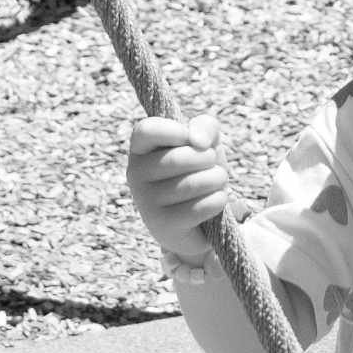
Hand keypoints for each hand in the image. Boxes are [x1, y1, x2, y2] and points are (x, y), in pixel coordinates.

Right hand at [127, 114, 230, 261]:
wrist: (200, 214)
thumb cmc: (199, 168)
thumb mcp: (206, 141)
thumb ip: (205, 126)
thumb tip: (199, 142)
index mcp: (141, 147)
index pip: (147, 130)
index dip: (175, 131)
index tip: (192, 139)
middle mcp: (135, 174)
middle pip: (177, 159)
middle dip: (209, 158)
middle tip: (213, 163)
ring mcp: (145, 202)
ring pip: (191, 185)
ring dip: (217, 179)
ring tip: (217, 180)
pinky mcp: (162, 226)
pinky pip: (199, 208)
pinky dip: (217, 200)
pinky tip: (215, 200)